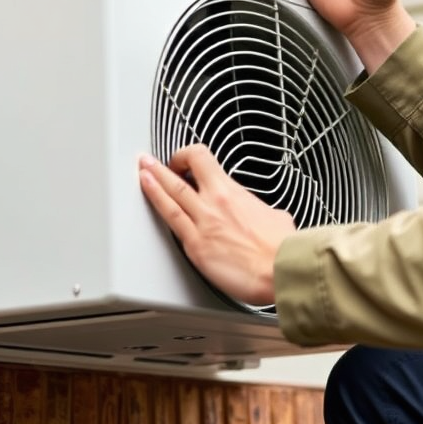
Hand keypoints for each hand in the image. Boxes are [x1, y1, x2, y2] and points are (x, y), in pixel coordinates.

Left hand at [138, 145, 294, 305]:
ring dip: (152, 181)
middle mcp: (214, 202)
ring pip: (170, 195)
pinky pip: (172, 222)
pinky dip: (157, 205)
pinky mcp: (196, 247)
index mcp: (231, 191)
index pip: (202, 159)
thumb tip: (260, 214)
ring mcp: (202, 224)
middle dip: (161, 166)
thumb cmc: (281, 246)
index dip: (186, 156)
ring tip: (142, 172)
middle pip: (180, 175)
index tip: (183, 160)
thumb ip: (257, 211)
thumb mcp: (273, 214)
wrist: (280, 268)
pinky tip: (151, 201)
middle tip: (149, 161)